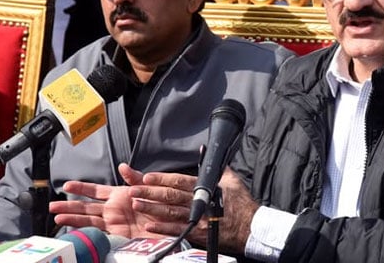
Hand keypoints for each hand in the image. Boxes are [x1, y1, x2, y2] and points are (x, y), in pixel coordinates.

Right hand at [50, 163, 158, 237]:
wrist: (173, 226)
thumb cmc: (163, 207)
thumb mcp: (148, 189)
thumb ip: (136, 179)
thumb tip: (123, 166)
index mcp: (120, 196)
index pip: (96, 190)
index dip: (81, 188)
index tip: (67, 185)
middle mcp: (114, 210)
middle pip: (86, 207)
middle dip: (69, 206)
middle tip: (52, 205)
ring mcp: (114, 223)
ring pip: (88, 220)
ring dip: (72, 218)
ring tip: (57, 217)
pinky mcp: (118, 235)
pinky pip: (98, 232)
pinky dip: (85, 231)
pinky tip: (72, 230)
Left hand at [133, 169, 258, 254]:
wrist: (250, 226)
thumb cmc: (241, 203)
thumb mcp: (231, 179)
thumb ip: (217, 166)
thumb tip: (206, 150)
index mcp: (204, 187)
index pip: (178, 181)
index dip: (162, 178)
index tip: (146, 177)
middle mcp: (198, 202)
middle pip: (170, 195)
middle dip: (150, 192)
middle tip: (133, 190)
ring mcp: (197, 218)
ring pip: (170, 212)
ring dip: (152, 208)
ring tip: (136, 205)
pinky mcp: (197, 232)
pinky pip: (177, 230)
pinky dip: (163, 229)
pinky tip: (150, 226)